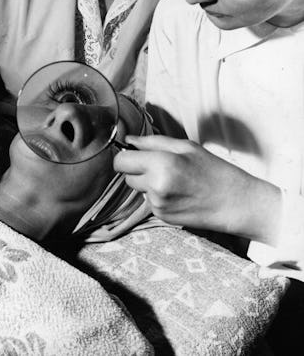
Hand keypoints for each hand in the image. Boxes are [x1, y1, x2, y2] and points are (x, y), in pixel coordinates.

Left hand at [113, 135, 280, 243]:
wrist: (235, 203)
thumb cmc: (214, 170)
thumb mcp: (186, 147)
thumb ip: (153, 142)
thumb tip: (128, 140)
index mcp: (161, 164)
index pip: (121, 161)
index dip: (126, 156)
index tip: (135, 154)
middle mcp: (155, 186)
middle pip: (126, 176)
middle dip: (137, 169)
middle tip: (160, 166)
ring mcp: (157, 204)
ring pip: (137, 188)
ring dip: (148, 183)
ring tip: (174, 180)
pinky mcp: (161, 216)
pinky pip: (148, 200)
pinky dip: (158, 196)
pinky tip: (178, 193)